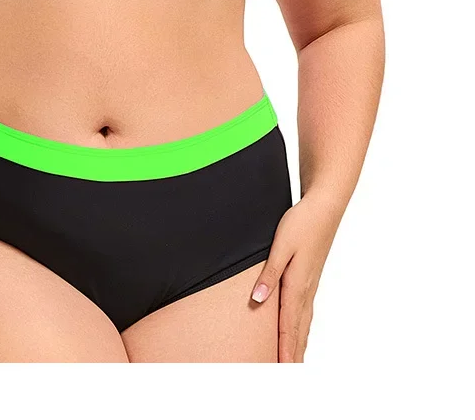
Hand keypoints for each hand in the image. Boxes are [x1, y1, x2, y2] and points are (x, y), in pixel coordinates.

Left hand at [249, 189, 342, 361]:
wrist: (325, 206)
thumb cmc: (302, 223)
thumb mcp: (280, 246)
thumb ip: (269, 274)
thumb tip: (257, 301)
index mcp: (297, 284)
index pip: (288, 325)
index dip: (284, 349)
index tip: (281, 369)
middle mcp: (306, 288)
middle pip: (299, 329)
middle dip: (293, 354)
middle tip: (287, 376)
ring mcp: (311, 283)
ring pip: (304, 321)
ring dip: (299, 343)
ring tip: (293, 362)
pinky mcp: (311, 276)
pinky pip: (306, 310)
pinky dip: (302, 326)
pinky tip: (301, 329)